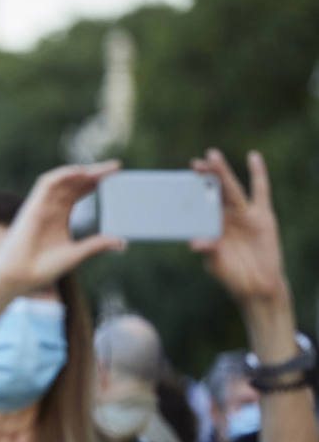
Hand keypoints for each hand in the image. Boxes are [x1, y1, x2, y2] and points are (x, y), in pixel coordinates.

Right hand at [0, 162, 125, 298]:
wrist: (20, 275)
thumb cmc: (43, 267)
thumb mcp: (77, 253)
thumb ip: (97, 244)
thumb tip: (122, 243)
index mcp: (61, 216)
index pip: (80, 192)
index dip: (96, 182)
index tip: (116, 177)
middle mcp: (52, 207)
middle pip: (74, 182)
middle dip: (94, 173)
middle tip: (116, 168)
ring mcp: (42, 205)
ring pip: (63, 180)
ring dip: (82, 172)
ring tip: (103, 170)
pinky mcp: (33, 205)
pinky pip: (47, 183)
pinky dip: (62, 175)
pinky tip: (80, 172)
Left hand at [190, 149, 288, 307]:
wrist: (257, 285)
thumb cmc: (232, 275)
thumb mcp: (217, 265)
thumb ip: (209, 252)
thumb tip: (197, 243)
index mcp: (210, 226)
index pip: (198, 205)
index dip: (190, 193)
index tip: (178, 181)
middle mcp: (225, 217)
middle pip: (213, 192)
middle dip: (205, 177)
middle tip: (195, 163)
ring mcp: (243, 215)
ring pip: (231, 189)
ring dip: (222, 172)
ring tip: (212, 156)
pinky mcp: (262, 215)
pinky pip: (261, 191)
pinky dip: (258, 174)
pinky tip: (253, 157)